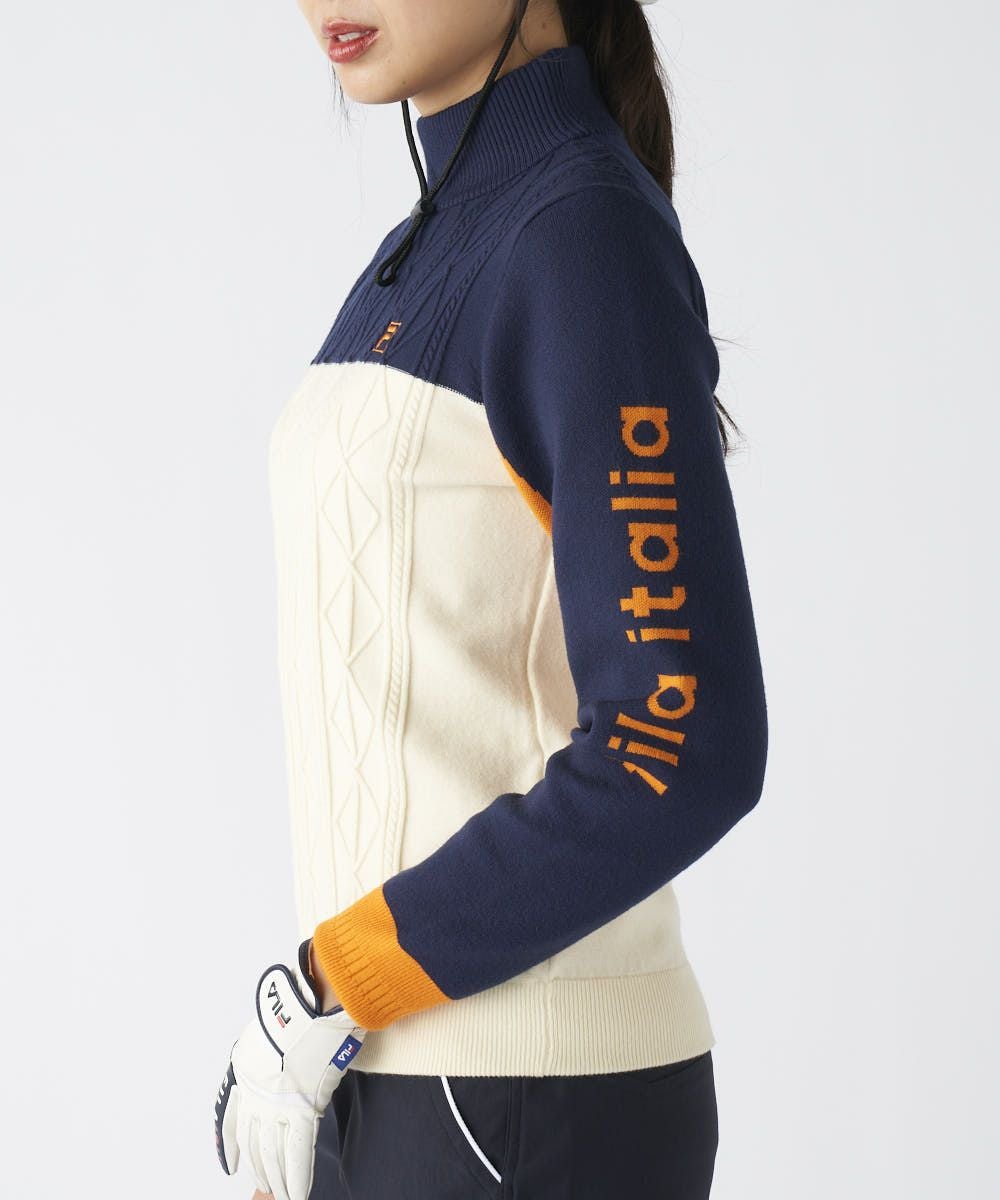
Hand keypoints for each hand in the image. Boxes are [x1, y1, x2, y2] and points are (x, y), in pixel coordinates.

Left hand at [214, 938, 367, 1199]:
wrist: (313, 999)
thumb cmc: (302, 1000)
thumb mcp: (273, 1021)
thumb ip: (273, 1040)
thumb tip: (283, 1046)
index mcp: (245, 1069)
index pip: (230, 1117)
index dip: (229, 1144)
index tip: (229, 1163)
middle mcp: (256, 1090)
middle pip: (253, 1140)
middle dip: (259, 1165)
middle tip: (264, 1186)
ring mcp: (279, 1102)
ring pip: (273, 1152)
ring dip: (276, 1177)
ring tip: (281, 1195)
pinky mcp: (303, 1108)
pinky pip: (298, 1152)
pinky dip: (297, 1177)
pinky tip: (295, 1194)